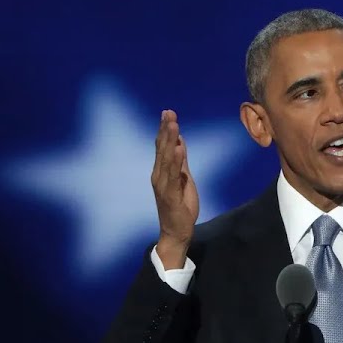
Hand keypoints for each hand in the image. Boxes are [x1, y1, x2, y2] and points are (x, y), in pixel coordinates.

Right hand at [151, 109, 198, 267]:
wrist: (177, 230)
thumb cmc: (180, 205)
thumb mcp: (184, 178)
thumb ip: (181, 161)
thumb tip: (180, 141)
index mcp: (162, 171)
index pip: (163, 146)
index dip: (165, 130)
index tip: (168, 113)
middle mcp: (159, 175)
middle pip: (162, 149)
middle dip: (166, 130)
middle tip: (169, 112)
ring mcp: (162, 185)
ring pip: (166, 159)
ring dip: (169, 141)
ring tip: (174, 125)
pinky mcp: (169, 194)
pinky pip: (173, 175)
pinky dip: (176, 161)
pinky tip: (178, 148)